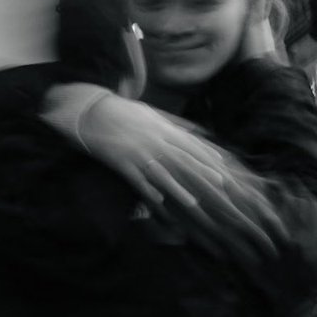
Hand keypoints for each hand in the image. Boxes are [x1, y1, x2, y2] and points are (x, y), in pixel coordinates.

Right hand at [55, 85, 286, 266]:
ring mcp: (138, 153)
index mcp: (163, 129)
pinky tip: (159, 204)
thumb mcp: (153, 114)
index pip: (191, 145)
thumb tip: (198, 130)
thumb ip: (174, 123)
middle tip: (219, 187)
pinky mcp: (122, 163)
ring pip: (162, 174)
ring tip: (193, 203)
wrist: (92, 112)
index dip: (208, 158)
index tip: (224, 169)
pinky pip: (138, 181)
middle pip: (182, 160)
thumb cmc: (123, 113)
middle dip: (201, 175)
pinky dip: (149, 192)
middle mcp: (154, 141)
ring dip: (178, 190)